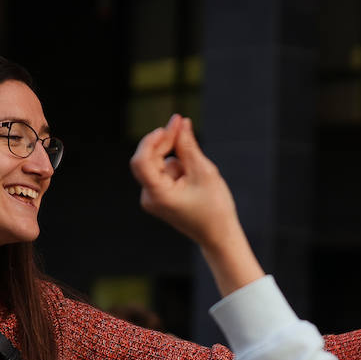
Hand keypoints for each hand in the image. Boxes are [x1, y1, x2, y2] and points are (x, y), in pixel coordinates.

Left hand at [131, 116, 239, 245]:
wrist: (218, 235)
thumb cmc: (214, 207)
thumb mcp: (204, 171)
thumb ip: (188, 146)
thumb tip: (181, 123)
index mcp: (158, 195)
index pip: (142, 161)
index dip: (152, 140)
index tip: (168, 126)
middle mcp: (149, 197)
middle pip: (150, 159)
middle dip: (167, 142)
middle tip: (184, 123)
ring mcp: (153, 197)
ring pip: (160, 164)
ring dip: (178, 158)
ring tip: (199, 172)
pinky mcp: (159, 196)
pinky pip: (164, 172)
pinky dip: (178, 167)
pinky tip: (194, 177)